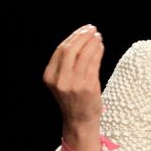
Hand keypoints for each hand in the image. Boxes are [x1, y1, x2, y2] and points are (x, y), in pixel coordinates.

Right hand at [43, 24, 103, 138]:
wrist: (80, 121)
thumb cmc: (73, 98)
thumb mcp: (62, 80)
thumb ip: (66, 62)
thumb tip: (81, 38)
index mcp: (49, 76)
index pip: (60, 50)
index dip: (73, 37)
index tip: (83, 29)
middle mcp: (60, 80)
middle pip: (70, 50)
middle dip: (82, 36)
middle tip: (92, 29)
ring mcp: (74, 84)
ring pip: (83, 55)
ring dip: (92, 42)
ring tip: (98, 36)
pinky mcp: (88, 87)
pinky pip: (94, 63)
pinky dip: (98, 52)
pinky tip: (100, 46)